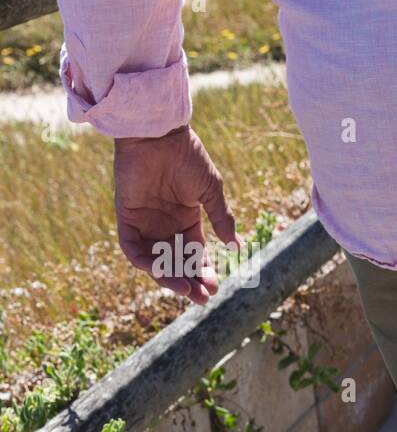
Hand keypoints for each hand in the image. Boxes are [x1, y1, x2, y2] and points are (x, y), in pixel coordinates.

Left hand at [114, 124, 237, 304]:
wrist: (158, 133)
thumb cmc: (187, 156)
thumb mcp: (211, 190)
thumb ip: (221, 218)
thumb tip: (235, 246)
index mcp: (187, 219)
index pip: (195, 255)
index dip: (204, 272)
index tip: (215, 287)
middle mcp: (165, 225)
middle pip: (176, 263)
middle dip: (189, 282)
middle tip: (201, 298)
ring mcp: (145, 223)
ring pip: (155, 261)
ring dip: (168, 278)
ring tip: (185, 289)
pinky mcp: (126, 217)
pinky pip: (132, 248)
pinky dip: (145, 262)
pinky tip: (160, 271)